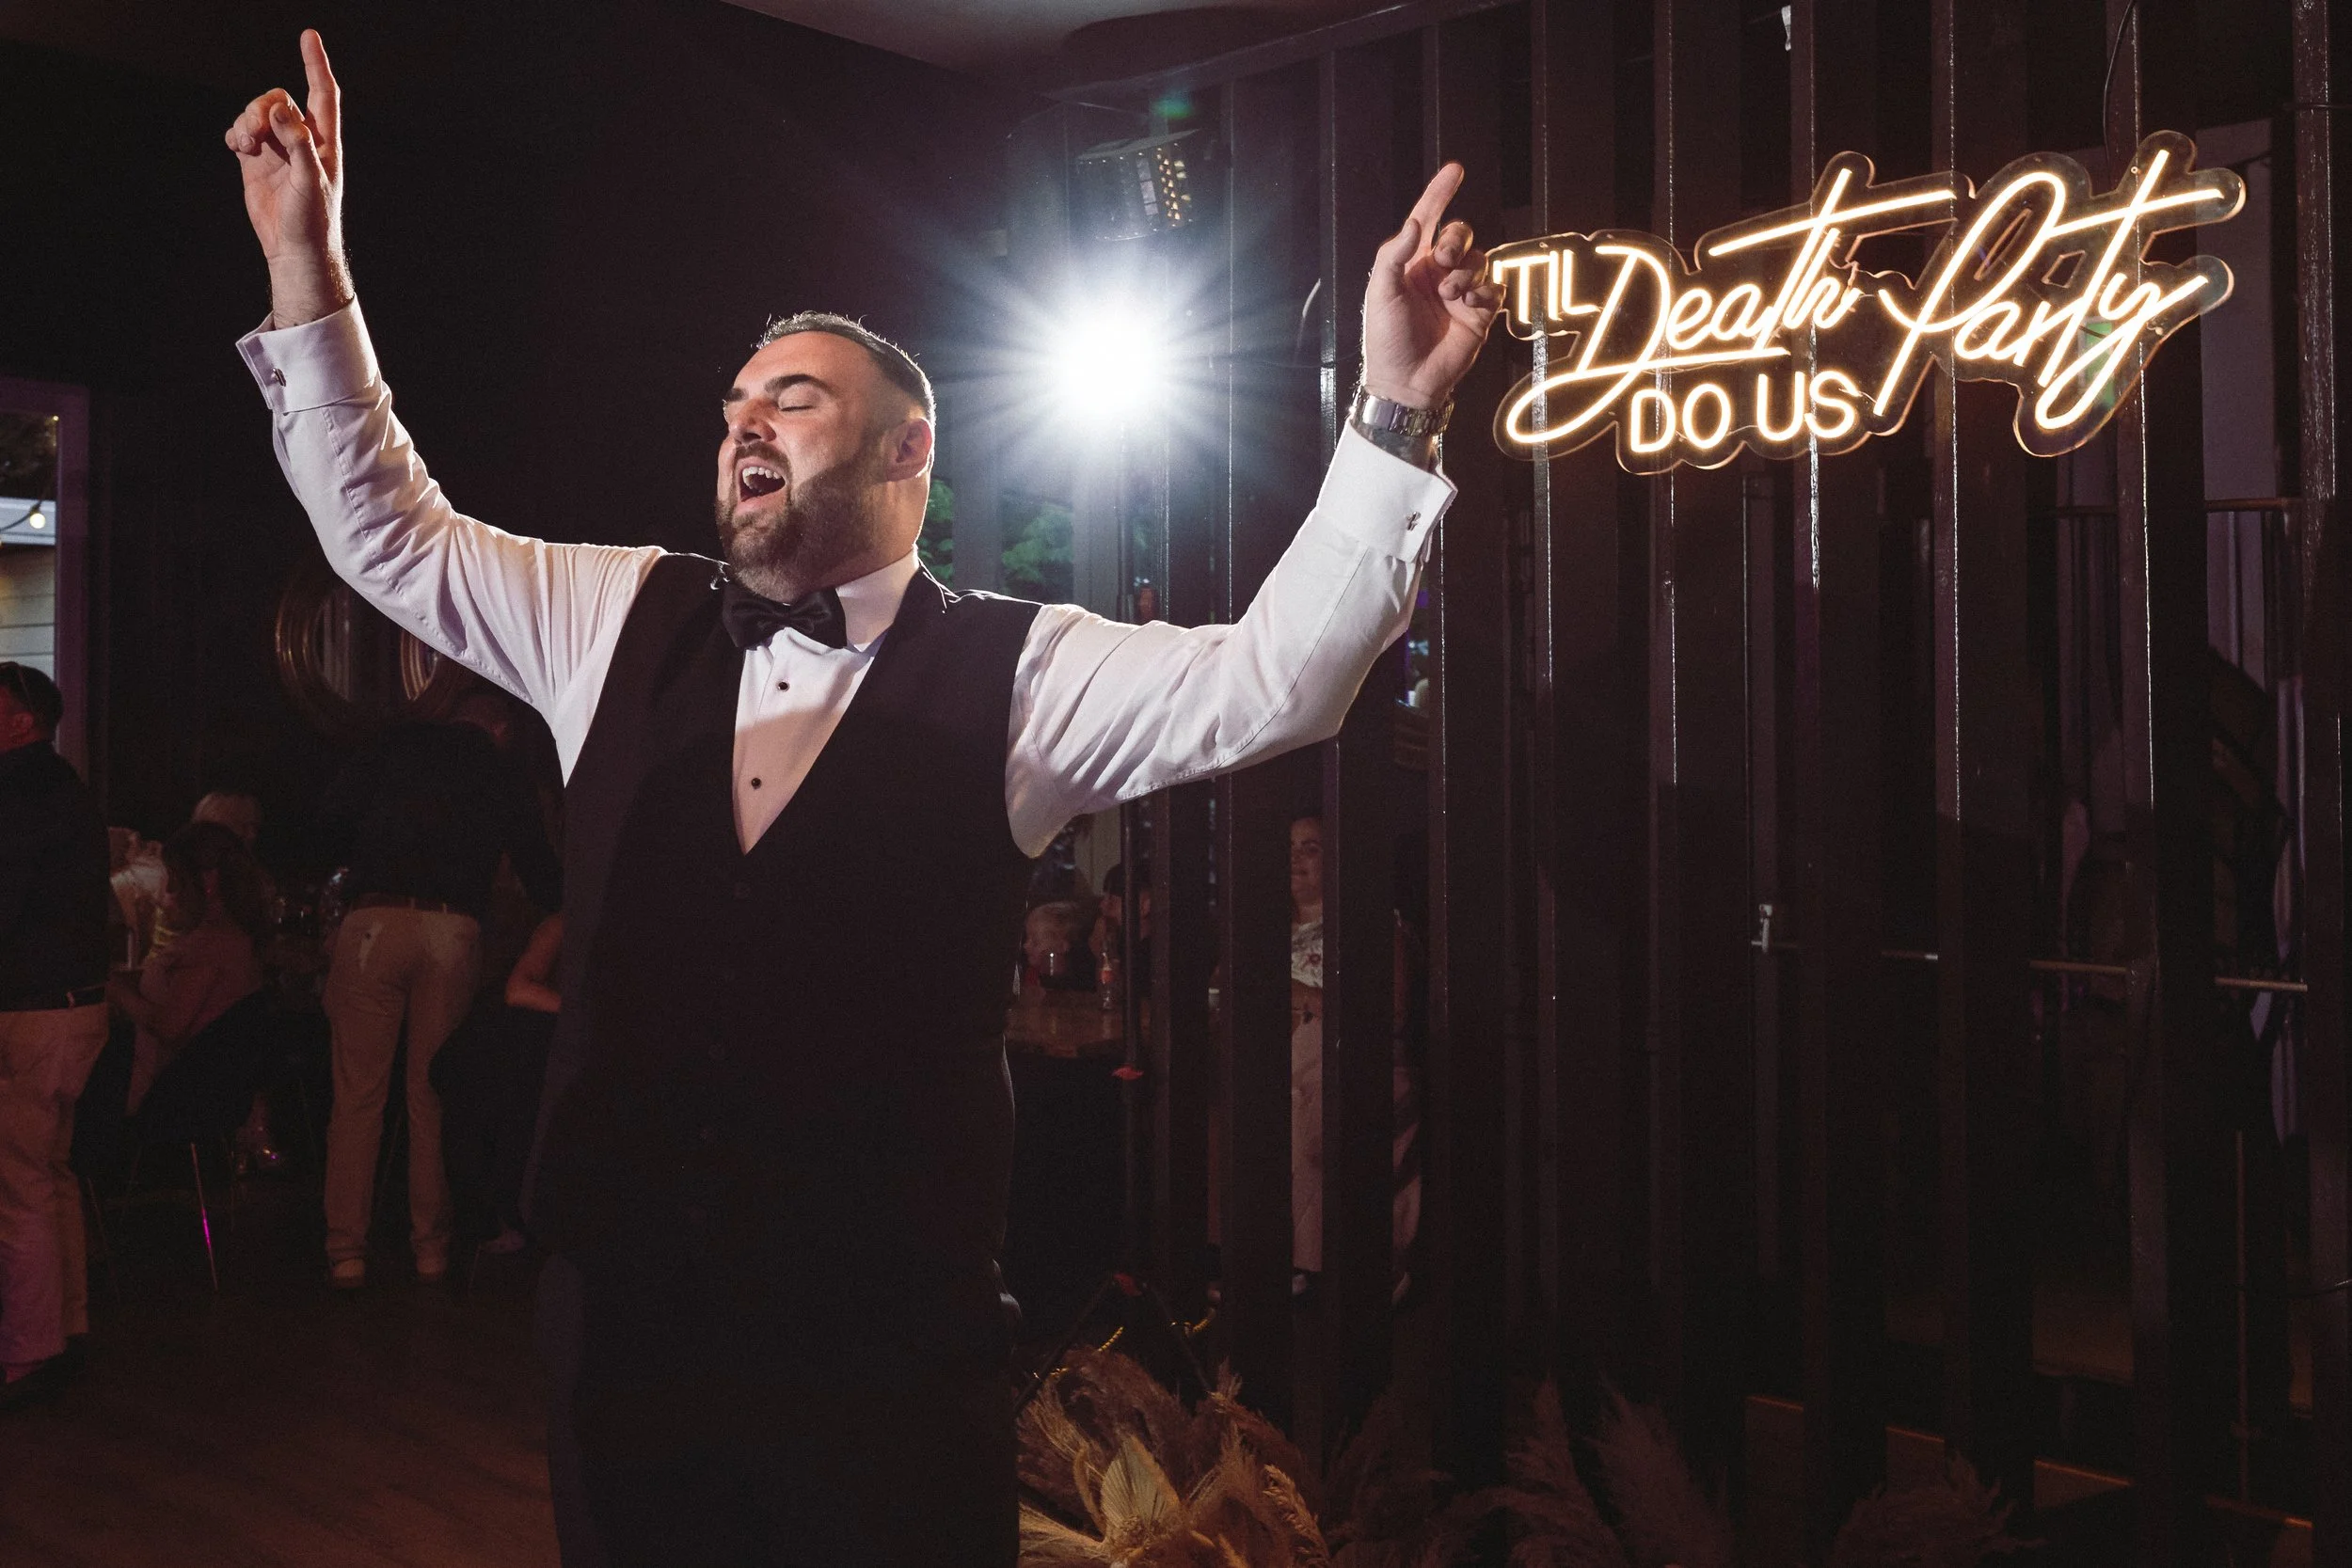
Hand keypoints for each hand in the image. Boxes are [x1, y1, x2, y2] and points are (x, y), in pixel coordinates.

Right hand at [223, 29, 351, 327]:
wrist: (294, 250)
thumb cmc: (313, 220)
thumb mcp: (311, 181)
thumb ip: (298, 142)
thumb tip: (279, 108)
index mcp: (324, 142)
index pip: (323, 94)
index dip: (316, 64)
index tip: (309, 35)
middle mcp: (301, 140)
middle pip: (277, 99)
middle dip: (261, 107)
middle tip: (254, 133)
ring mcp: (277, 149)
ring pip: (256, 114)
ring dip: (245, 121)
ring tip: (244, 144)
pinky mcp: (256, 162)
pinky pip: (240, 133)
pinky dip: (234, 133)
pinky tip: (236, 147)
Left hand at [1360, 162, 1503, 411]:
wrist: (1407, 382)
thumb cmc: (1387, 339)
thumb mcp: (1381, 293)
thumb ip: (1394, 254)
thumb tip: (1414, 223)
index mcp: (1411, 263)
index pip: (1427, 219)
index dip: (1440, 193)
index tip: (1456, 169)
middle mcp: (1437, 273)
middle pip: (1460, 234)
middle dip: (1456, 240)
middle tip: (1443, 262)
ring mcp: (1459, 292)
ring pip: (1479, 259)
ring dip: (1467, 271)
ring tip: (1452, 295)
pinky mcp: (1479, 312)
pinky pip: (1495, 287)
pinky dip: (1486, 290)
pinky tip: (1471, 304)